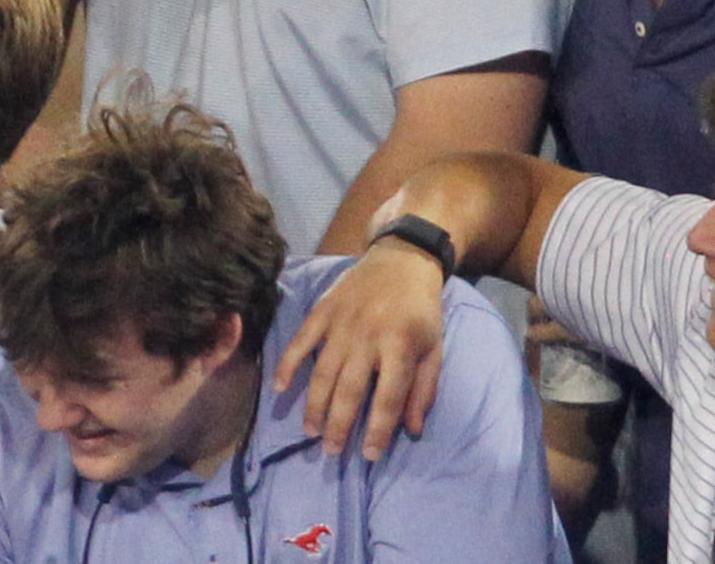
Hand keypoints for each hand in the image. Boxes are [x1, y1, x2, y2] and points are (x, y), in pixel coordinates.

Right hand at [269, 242, 448, 462]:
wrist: (403, 257)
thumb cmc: (421, 309)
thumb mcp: (434, 348)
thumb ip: (423, 389)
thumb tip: (412, 430)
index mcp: (401, 346)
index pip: (388, 397)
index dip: (379, 430)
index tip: (369, 456)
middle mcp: (369, 336)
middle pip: (350, 389)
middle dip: (339, 425)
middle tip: (331, 452)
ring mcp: (342, 322)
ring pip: (323, 371)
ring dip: (314, 405)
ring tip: (310, 432)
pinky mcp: (324, 310)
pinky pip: (301, 340)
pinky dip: (289, 364)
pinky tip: (280, 388)